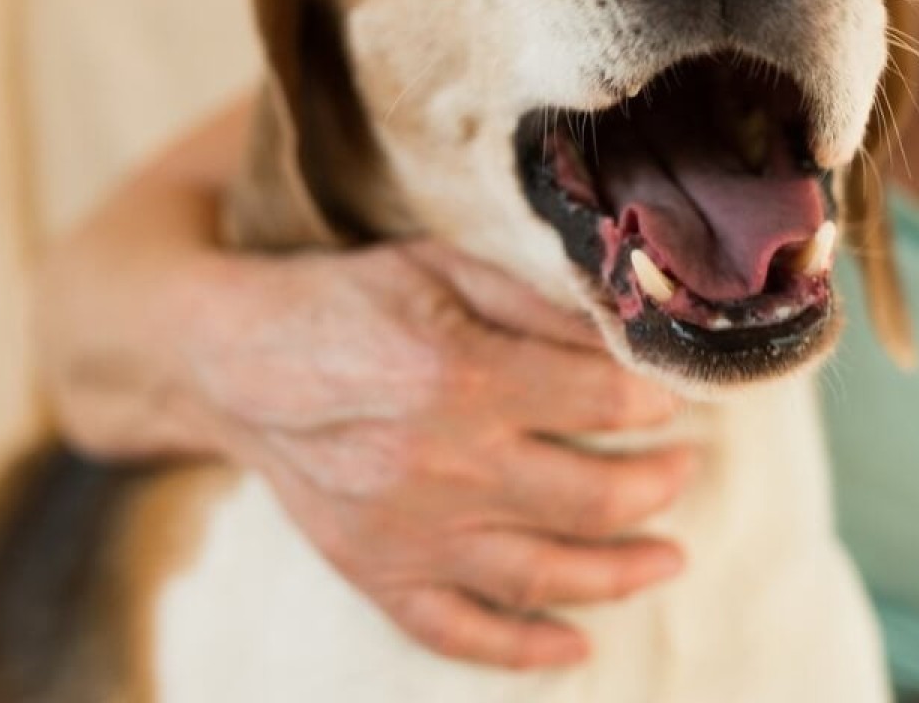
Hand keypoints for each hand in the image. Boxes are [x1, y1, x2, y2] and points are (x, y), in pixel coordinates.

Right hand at [179, 237, 695, 668]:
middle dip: (659, 485)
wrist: (233, 360)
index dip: (655, 401)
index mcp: (464, 376)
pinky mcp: (376, 573)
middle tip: (685, 470)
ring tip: (670, 559)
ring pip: (544, 575)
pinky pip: (458, 632)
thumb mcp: (445, 269)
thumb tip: (629, 342)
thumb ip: (539, 308)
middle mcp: (443, 466)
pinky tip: (576, 645)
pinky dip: (522, 650)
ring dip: (622, 574)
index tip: (675, 399)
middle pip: (593, 498)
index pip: (602, 402)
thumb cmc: (348, 302)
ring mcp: (409, 533)